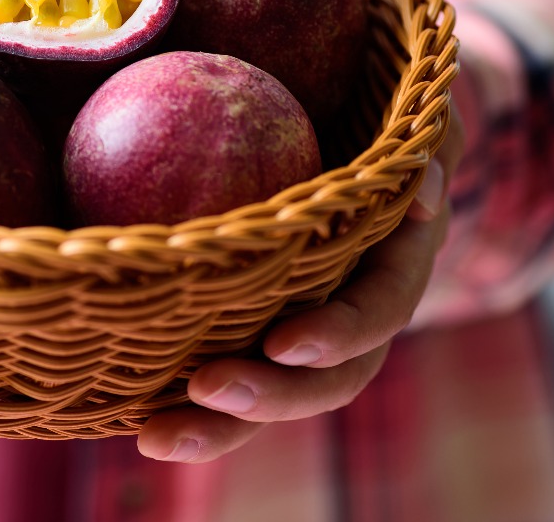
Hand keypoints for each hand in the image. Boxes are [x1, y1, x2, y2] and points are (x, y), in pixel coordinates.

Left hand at [138, 107, 465, 462]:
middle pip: (324, 379)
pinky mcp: (251, 331)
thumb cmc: (380, 118)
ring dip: (218, 425)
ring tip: (156, 436)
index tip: (282, 342)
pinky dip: (182, 402)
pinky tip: (128, 417)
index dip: (336, 335)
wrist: (351, 134)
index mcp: (392, 268)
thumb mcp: (413, 125)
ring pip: (270, 394)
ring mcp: (302, 330)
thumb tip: (425, 188)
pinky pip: (224, 369)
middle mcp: (351, 315)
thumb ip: (420, 150)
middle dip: (269, 397)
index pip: (375, 311)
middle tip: (206, 390)